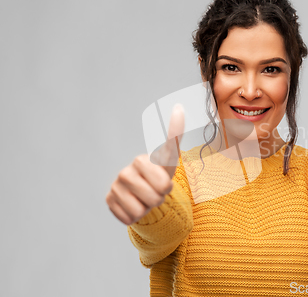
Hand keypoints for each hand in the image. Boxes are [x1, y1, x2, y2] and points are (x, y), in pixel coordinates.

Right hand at [106, 104, 184, 224]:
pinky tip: (134, 205)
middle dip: (159, 199)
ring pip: (141, 211)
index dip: (166, 187)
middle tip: (155, 191)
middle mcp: (124, 172)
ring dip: (147, 208)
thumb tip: (180, 106)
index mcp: (140, 160)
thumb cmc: (159, 174)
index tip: (164, 181)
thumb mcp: (170, 159)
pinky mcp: (108, 202)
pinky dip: (135, 216)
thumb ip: (175, 134)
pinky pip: (129, 219)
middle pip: (154, 199)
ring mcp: (114, 187)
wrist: (144, 193)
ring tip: (145, 198)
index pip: (162, 183)